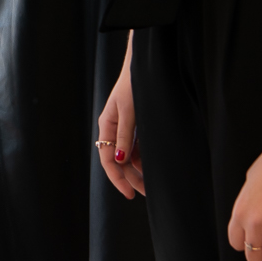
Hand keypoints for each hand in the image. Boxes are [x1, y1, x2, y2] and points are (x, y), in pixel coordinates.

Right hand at [97, 33, 144, 198]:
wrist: (144, 65)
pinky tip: (153, 165)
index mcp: (107, 126)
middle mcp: (113, 129)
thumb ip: (126, 136)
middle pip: (118, 161)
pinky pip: (136, 146)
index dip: (118, 179)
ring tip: (153, 182)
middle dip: (131, 178)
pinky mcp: (135, 124)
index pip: (108, 160)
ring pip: (128, 155)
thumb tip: (121, 161)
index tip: (130, 194)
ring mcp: (124, 127)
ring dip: (139, 169)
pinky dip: (143, 157)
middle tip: (147, 193)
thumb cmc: (135, 85)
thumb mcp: (130, 112)